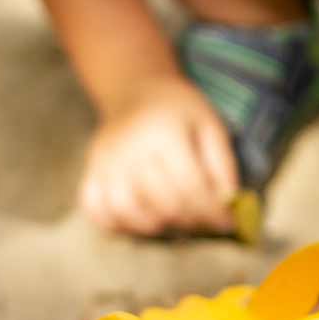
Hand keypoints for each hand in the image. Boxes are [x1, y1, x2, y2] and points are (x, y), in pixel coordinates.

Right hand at [79, 76, 237, 234]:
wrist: (136, 91)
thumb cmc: (179, 113)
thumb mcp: (210, 125)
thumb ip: (222, 165)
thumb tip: (227, 204)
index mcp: (165, 132)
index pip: (191, 186)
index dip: (212, 211)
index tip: (227, 223)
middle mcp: (130, 147)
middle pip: (163, 203)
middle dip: (190, 221)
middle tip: (204, 222)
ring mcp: (105, 161)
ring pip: (127, 212)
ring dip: (155, 227)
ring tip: (173, 222)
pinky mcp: (91, 171)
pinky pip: (95, 209)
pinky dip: (116, 224)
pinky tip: (139, 221)